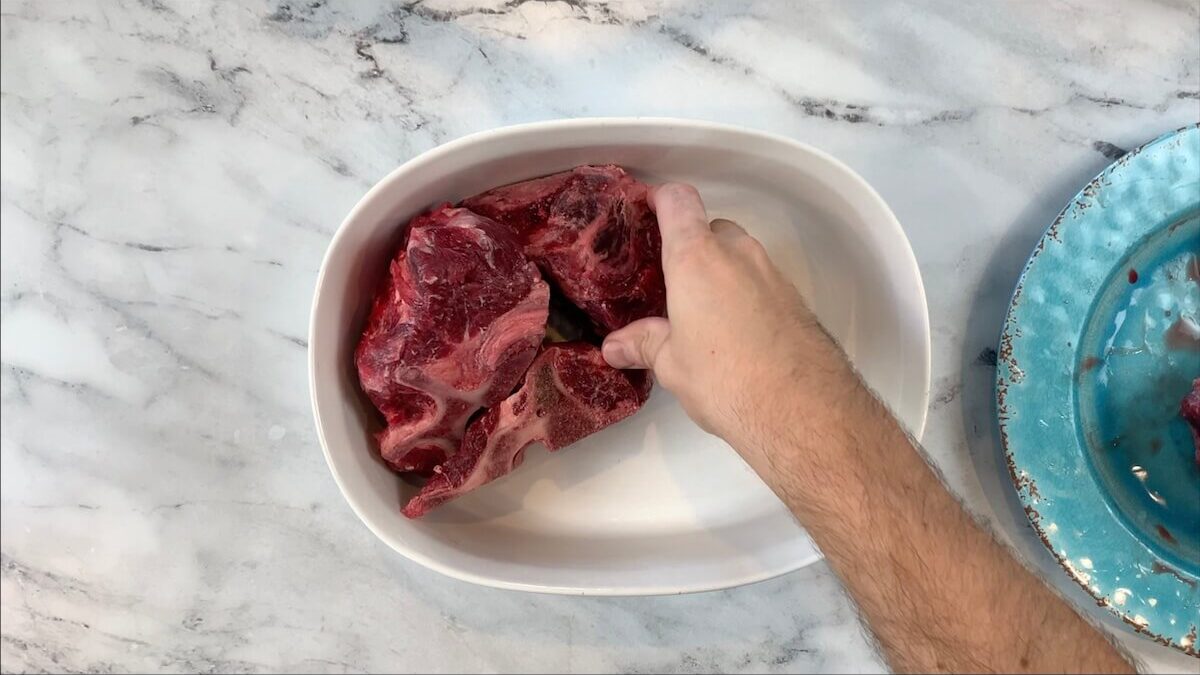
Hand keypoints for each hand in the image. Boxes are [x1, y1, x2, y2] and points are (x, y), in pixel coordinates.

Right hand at [601, 183, 845, 447]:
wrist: (801, 409)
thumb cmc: (728, 379)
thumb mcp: (672, 365)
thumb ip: (644, 345)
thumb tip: (616, 346)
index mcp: (696, 258)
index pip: (678, 201)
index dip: (660, 200)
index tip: (647, 212)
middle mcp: (737, 255)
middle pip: (711, 228)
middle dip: (692, 247)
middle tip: (671, 281)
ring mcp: (772, 274)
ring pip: (740, 256)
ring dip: (721, 273)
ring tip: (702, 314)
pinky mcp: (796, 299)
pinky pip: (763, 282)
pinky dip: (747, 295)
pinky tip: (737, 333)